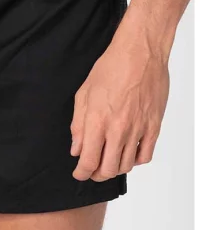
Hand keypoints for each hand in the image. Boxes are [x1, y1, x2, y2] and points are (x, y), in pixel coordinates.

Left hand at [70, 41, 169, 181]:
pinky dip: (135, 160)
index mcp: (98, 121)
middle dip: (96, 175)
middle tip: (92, 170)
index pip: (88, 161)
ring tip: (108, 162)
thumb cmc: (112, 67)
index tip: (79, 173)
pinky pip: (145, 155)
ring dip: (115, 169)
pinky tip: (128, 153)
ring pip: (127, 165)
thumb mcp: (84, 93)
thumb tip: (76, 148)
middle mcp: (118, 130)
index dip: (82, 173)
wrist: (140, 54)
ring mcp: (138, 130)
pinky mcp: (153, 126)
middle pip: (108, 169)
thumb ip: (78, 124)